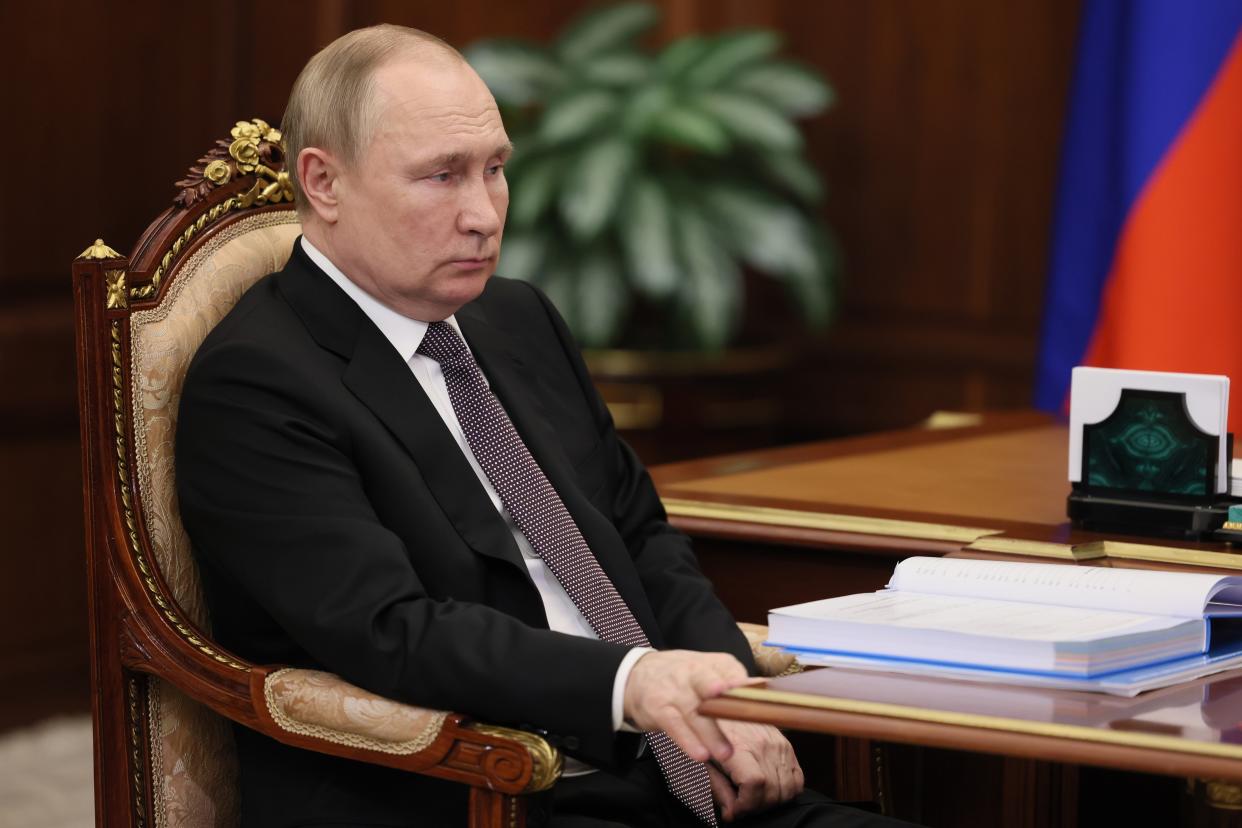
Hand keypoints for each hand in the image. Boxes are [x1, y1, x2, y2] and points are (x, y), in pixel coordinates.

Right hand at [622, 650, 750, 764]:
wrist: (635, 674)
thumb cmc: (681, 677)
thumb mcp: (705, 669)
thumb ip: (732, 681)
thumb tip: (763, 691)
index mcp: (709, 663)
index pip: (730, 670)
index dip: (741, 682)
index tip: (756, 692)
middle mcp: (691, 673)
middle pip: (707, 682)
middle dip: (720, 692)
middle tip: (736, 708)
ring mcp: (673, 691)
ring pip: (693, 712)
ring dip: (710, 734)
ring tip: (725, 753)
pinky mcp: (658, 708)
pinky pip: (674, 726)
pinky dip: (686, 740)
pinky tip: (699, 754)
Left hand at [707, 720, 803, 821]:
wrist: (720, 704)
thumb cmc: (707, 731)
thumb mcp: (703, 759)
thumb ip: (717, 787)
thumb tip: (731, 812)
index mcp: (740, 746)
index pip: (755, 784)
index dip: (746, 805)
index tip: (734, 810)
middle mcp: (763, 744)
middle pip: (773, 791)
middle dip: (756, 807)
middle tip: (741, 807)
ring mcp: (778, 744)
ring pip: (788, 788)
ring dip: (772, 802)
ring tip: (754, 799)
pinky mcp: (786, 744)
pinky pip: (797, 778)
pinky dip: (786, 790)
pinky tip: (768, 790)